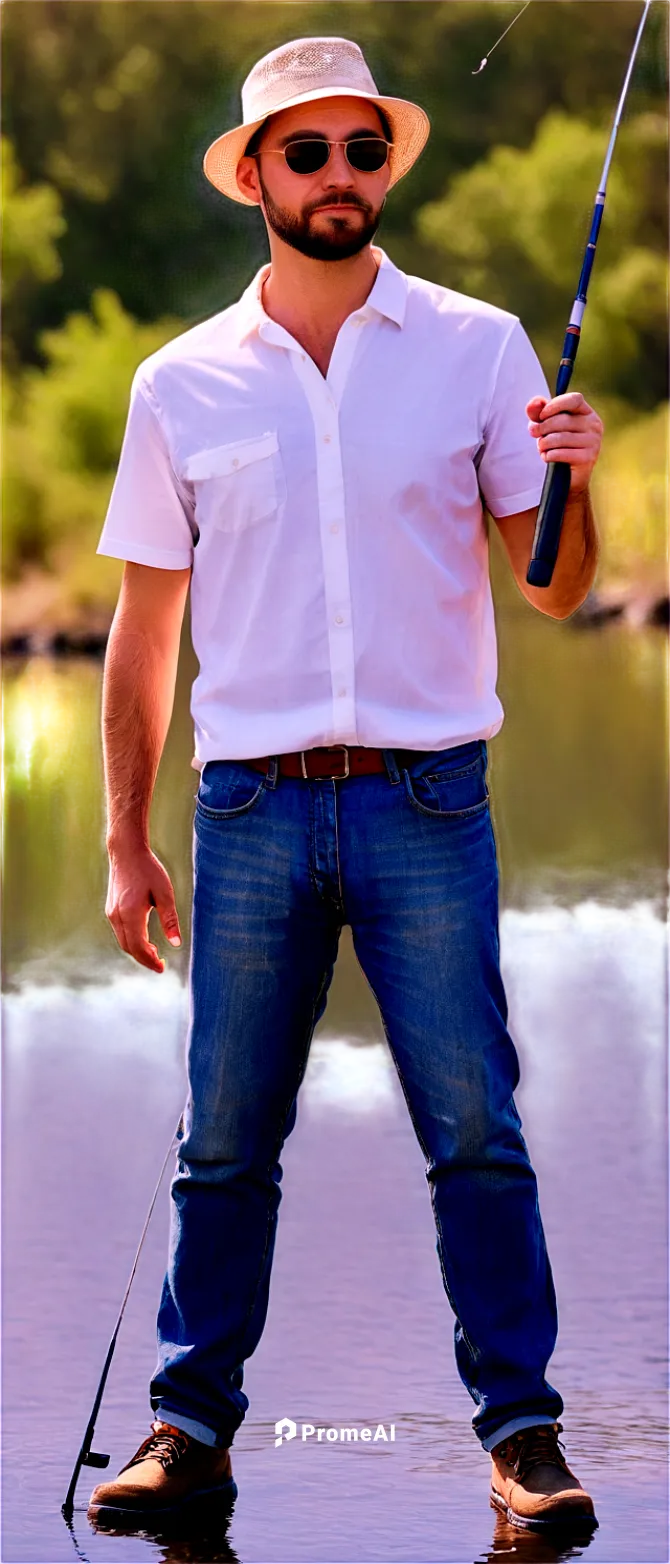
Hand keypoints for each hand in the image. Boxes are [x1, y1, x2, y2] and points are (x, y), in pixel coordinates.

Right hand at [105, 843, 180, 973]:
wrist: (126, 852)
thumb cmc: (148, 870)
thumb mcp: (165, 893)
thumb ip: (170, 918)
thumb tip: (176, 943)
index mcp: (131, 914)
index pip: (139, 947)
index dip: (150, 962)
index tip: (162, 969)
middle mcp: (117, 916)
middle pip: (129, 948)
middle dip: (144, 959)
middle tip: (161, 964)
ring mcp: (111, 913)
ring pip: (123, 942)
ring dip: (138, 951)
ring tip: (155, 952)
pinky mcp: (111, 909)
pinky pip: (120, 933)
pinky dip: (132, 941)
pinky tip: (144, 938)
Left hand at [527, 391, 602, 495]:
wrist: (569, 477)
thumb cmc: (559, 446)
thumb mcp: (548, 426)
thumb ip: (539, 412)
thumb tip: (534, 402)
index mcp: (587, 413)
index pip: (575, 399)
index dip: (555, 405)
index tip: (541, 415)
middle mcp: (594, 425)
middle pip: (563, 420)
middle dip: (543, 427)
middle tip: (533, 433)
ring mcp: (593, 442)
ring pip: (559, 438)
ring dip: (544, 443)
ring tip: (542, 447)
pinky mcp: (588, 458)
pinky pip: (560, 453)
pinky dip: (548, 455)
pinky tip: (547, 457)